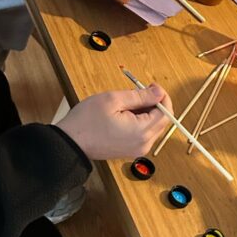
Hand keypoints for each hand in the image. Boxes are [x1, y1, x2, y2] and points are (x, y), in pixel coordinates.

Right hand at [56, 85, 171, 159]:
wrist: (70, 143)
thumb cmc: (86, 121)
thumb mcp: (114, 100)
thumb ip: (140, 96)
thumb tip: (159, 92)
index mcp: (142, 132)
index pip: (166, 113)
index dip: (162, 96)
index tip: (151, 86)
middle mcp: (144, 144)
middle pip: (162, 121)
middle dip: (154, 104)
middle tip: (138, 91)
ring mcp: (137, 149)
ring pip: (153, 126)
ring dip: (146, 112)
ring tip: (127, 103)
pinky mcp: (131, 150)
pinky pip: (143, 133)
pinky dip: (139, 121)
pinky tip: (124, 114)